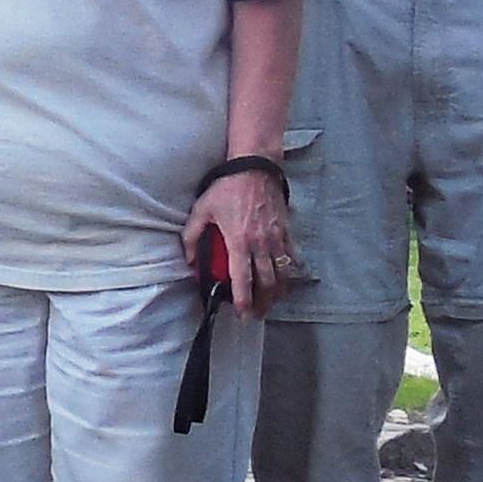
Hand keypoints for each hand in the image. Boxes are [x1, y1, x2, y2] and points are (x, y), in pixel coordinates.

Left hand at [192, 167, 295, 315]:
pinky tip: (284, 282)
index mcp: (240, 241)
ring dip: (277, 294)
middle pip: (267, 283)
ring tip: (269, 304)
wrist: (255, 166)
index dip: (244, 300)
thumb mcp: (202, 209)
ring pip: (282, 274)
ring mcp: (277, 238)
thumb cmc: (228, 187)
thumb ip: (192, 237)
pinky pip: (292, 258)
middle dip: (262, 304)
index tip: (242, 314)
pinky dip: (290, 274)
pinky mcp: (287, 231)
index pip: (243, 279)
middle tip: (255, 315)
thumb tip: (190, 261)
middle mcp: (261, 243)